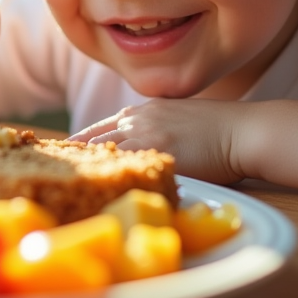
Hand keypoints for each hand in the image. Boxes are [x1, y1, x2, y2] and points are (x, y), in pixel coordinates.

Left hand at [70, 99, 248, 185]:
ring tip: (61, 182)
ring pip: (102, 149)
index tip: (64, 151)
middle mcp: (140, 117)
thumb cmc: (224, 130)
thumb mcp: (184, 122)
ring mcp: (146, 132)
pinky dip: (104, 174)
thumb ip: (161, 132)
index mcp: (146, 110)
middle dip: (73, 153)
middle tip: (52, 168)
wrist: (245, 130)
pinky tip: (90, 186)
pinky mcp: (155, 148)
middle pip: (94, 136)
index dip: (82, 140)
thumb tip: (150, 150)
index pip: (103, 125)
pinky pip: (121, 162)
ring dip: (82, 166)